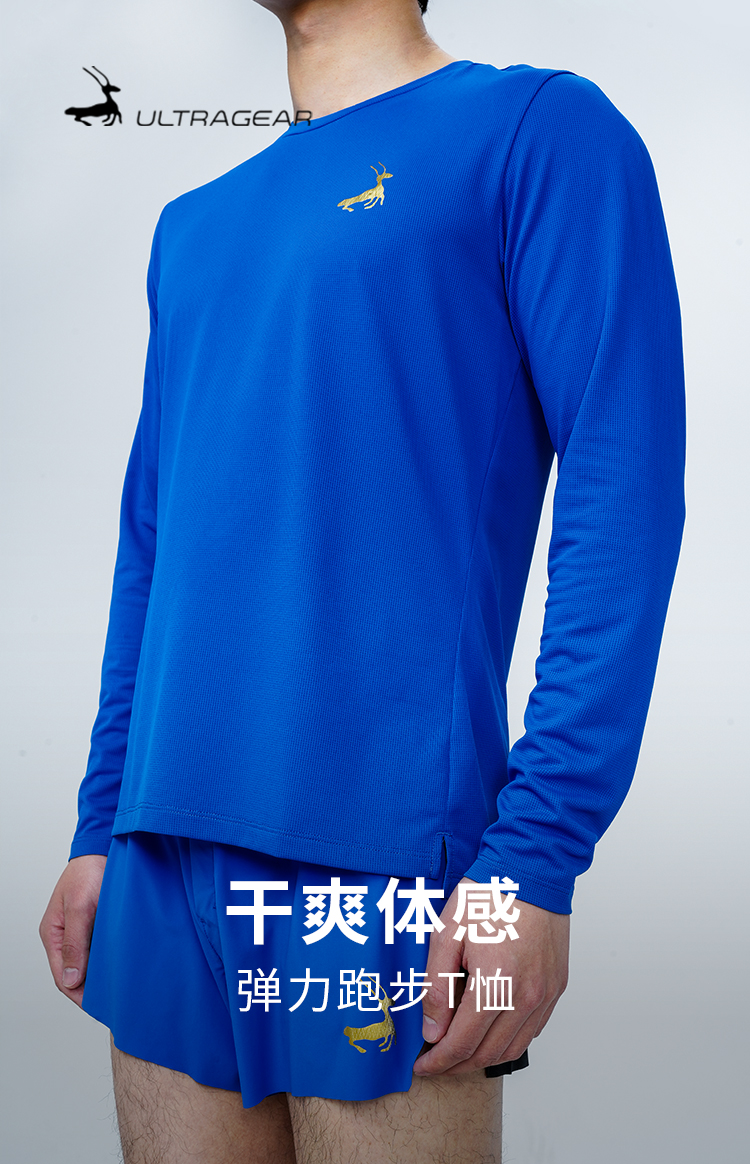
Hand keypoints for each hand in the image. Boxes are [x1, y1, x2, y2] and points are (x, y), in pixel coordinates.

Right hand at [39, 854, 106, 1007]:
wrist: (105, 846)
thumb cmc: (89, 871)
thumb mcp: (80, 907)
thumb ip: (74, 944)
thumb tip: (70, 980)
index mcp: (52, 933)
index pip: (62, 977)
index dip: (79, 996)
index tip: (98, 1008)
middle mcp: (65, 935)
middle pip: (76, 973)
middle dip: (92, 989)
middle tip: (114, 1004)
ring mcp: (81, 930)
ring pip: (89, 962)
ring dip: (102, 975)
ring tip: (121, 990)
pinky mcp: (97, 924)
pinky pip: (101, 949)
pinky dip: (110, 959)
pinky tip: (124, 966)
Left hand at [414, 877, 569, 1075]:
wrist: (531, 868)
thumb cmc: (490, 893)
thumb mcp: (447, 933)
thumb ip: (437, 985)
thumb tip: (432, 1029)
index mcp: (497, 981)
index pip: (463, 1042)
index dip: (439, 1061)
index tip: (422, 1066)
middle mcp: (527, 995)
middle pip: (489, 1053)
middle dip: (457, 1065)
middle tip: (435, 1062)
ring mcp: (545, 993)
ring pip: (513, 1048)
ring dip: (483, 1058)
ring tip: (458, 1052)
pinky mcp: (555, 987)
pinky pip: (532, 1030)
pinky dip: (508, 1041)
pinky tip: (488, 1031)